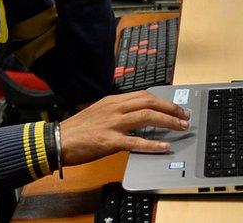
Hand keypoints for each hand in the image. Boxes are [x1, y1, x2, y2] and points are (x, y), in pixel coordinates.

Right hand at [59, 91, 189, 165]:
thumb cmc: (77, 130)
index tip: (175, 106)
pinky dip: (153, 144)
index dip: (162, 100)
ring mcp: (112, 124)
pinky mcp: (109, 141)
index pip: (143, 95)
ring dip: (168, 121)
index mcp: (112, 101)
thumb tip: (137, 116)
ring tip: (181, 127)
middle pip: (149, 102)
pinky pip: (135, 141)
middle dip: (170, 108)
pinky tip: (164, 147)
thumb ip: (117, 113)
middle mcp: (114, 108)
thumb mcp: (98, 113)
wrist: (57, 141)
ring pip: (146, 117)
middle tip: (185, 115)